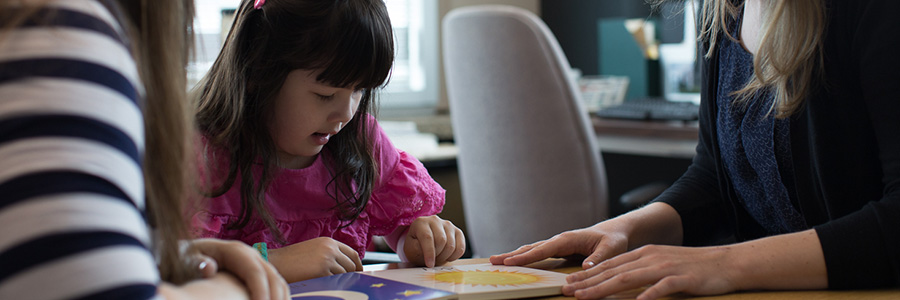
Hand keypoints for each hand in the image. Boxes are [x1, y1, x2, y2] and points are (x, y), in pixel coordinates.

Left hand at [190, 238, 288, 299]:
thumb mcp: (185, 259)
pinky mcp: (258, 276)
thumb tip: (208, 267)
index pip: (255, 272)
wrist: (188, 257)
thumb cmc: (184, 259)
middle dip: (275, 299)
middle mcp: (251, 256)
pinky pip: (275, 289)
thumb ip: (194, 263)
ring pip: (279, 284)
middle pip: (273, 278)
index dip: (260, 292)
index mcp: (235, 251)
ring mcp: (257, 265)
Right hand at [267, 237, 362, 282]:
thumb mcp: (313, 250)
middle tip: (346, 283)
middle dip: (350, 276)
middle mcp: (330, 248)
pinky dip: (332, 286)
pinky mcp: (322, 271)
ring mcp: (327, 259)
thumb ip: (329, 254)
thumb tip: (345, 267)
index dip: (358, 265)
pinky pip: (335, 282)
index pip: (352, 254)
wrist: (276, 262)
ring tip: (330, 285)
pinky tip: (324, 286)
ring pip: (344, 275)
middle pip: (351, 266)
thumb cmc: (291, 259)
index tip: (358, 273)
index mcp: (329, 242)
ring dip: (340, 282)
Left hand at [401, 215, 465, 266]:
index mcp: (421, 223)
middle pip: (441, 240)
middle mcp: (435, 220)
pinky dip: (455, 256)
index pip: (428, 237)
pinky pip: (460, 247)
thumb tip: (429, 253)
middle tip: (433, 262)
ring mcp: (448, 225)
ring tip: (438, 259)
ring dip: (445, 257)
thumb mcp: (410, 249)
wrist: (422, 243)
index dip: (429, 252)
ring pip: (451, 245)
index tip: (429, 265)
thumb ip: (416, 249)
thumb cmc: (415, 246)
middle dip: (437, 256)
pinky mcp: (457, 232)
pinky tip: (447, 257)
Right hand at [489, 221, 629, 269]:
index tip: (510, 261)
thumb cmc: (613, 240)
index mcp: (568, 239)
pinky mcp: (557, 251)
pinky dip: (524, 258)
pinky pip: (537, 255)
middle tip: (493, 260)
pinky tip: (513, 263)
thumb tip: (586, 267)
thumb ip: (599, 258)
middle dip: (512, 254)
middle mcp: (559, 240)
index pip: (544, 249)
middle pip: (531, 248)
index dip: (526, 256)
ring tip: (496, 260)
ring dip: (514, 255)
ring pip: (532, 250)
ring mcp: (557, 245)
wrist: (614, 232)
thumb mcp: (611, 249)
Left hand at [562, 245, 736, 299]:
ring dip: (605, 288)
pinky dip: (647, 295)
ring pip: (629, 278)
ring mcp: (665, 267)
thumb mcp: (661, 264)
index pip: (610, 265)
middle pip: (613, 271)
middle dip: (588, 283)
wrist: (726, 263)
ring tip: (587, 298)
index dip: (588, 275)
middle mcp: (650, 257)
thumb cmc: (693, 267)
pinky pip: (661, 288)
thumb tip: (619, 283)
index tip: (570, 284)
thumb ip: (640, 271)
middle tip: (568, 292)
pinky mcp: (682, 278)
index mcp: (644, 253)